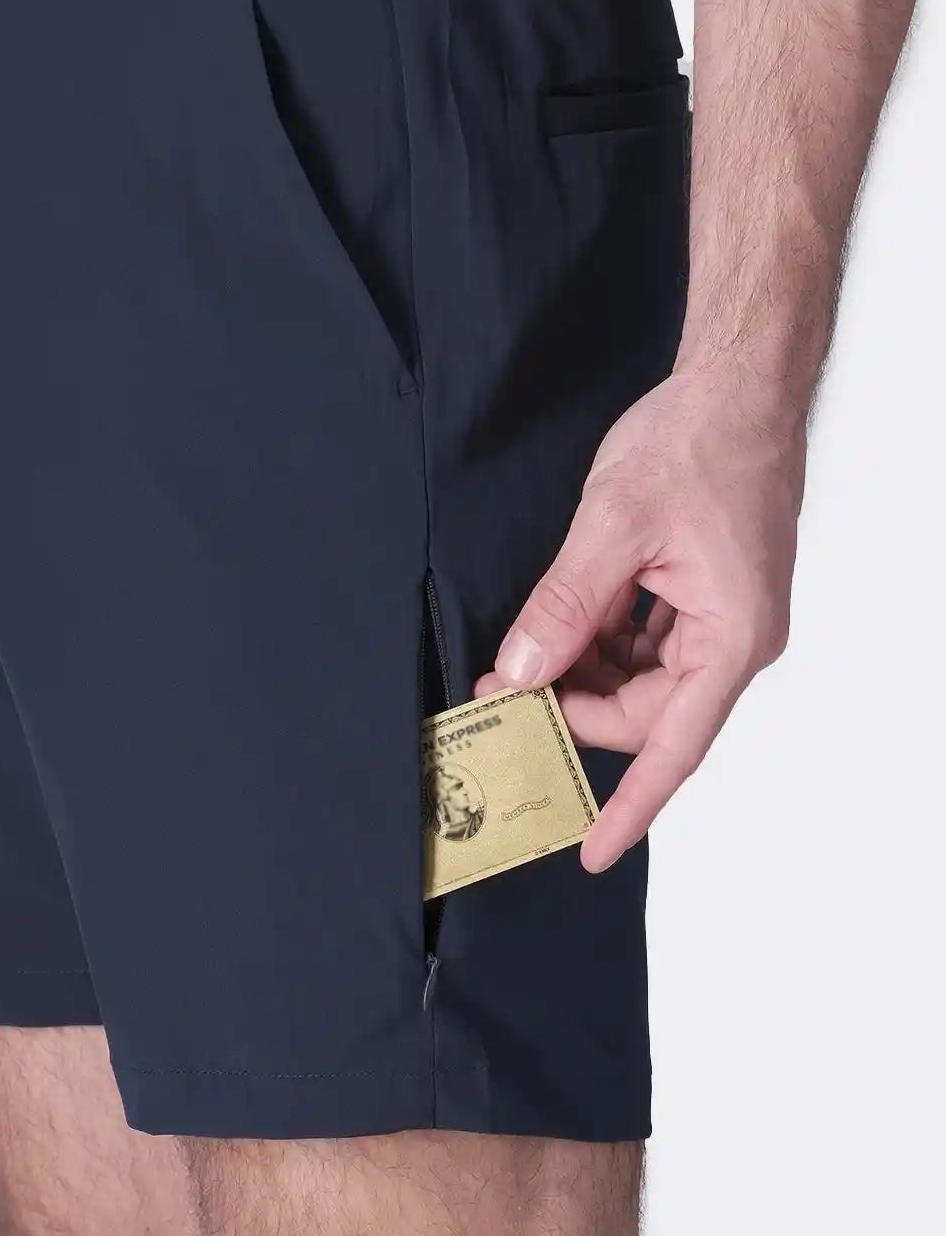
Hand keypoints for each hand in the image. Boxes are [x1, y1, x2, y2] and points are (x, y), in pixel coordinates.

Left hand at [476, 366, 804, 871]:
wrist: (737, 387)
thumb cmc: (697, 445)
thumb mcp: (612, 526)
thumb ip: (564, 606)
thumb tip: (519, 673)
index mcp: (732, 638)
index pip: (673, 747)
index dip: (630, 805)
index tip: (588, 848)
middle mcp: (733, 639)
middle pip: (646, 712)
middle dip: (573, 711)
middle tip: (498, 697)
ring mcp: (718, 617)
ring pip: (639, 678)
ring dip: (580, 674)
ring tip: (517, 660)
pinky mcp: (699, 594)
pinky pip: (643, 643)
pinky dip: (597, 641)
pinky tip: (558, 626)